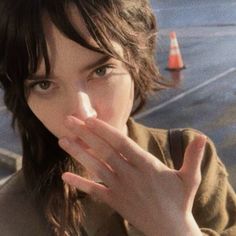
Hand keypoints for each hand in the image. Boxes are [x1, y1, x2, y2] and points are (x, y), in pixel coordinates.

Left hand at [58, 116, 205, 235]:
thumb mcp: (190, 178)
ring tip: (62, 139)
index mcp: (146, 165)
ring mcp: (119, 188)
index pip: (121, 142)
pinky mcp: (114, 201)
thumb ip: (193, 156)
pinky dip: (79, 182)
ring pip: (95, 167)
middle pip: (104, 150)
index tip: (90, 119)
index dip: (104, 130)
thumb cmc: (180, 201)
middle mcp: (129, 174)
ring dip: (78, 152)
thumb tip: (203, 136)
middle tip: (69, 120)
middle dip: (85, 134)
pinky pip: (94, 190)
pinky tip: (65, 175)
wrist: (170, 230)